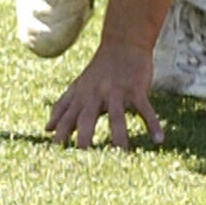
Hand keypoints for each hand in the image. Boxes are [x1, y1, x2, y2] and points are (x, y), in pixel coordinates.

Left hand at [46, 46, 163, 148]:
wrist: (123, 43)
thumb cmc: (98, 70)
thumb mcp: (77, 88)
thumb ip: (62, 108)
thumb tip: (47, 129)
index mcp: (80, 97)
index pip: (66, 119)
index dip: (60, 137)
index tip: (56, 158)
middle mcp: (96, 95)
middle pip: (87, 118)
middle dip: (83, 138)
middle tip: (83, 161)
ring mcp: (116, 91)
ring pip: (117, 116)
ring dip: (119, 136)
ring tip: (121, 156)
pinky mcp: (136, 89)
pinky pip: (144, 109)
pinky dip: (153, 124)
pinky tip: (158, 140)